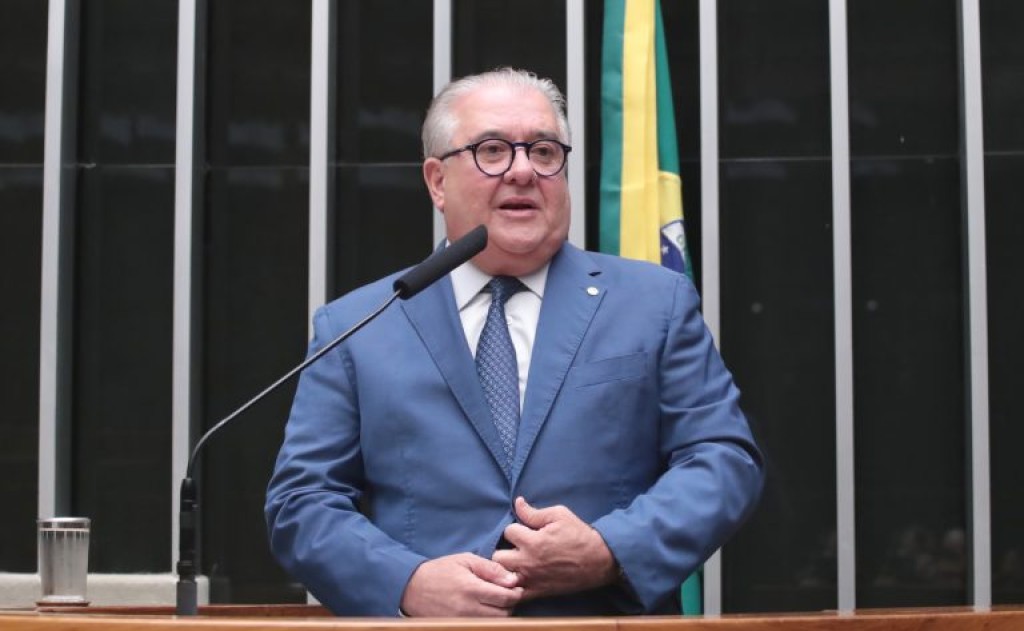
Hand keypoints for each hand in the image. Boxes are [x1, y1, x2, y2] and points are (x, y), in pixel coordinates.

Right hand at [399, 552, 522, 616]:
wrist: (412, 588)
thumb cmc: (440, 571)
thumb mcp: (465, 560)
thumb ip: (491, 569)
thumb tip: (513, 580)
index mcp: (471, 589)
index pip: (506, 598)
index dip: (516, 593)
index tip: (516, 587)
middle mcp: (468, 609)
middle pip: (504, 614)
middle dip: (510, 604)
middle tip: (506, 594)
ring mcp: (463, 622)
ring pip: (495, 624)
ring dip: (500, 614)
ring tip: (495, 602)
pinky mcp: (458, 627)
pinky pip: (482, 627)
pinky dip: (488, 621)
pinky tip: (484, 610)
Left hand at [492, 497, 618, 599]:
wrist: (599, 561)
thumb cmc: (580, 535)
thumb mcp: (559, 515)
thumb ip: (534, 512)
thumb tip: (517, 502)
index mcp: (533, 541)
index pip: (508, 531)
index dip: (517, 528)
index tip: (526, 530)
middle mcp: (528, 562)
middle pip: (498, 556)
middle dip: (506, 549)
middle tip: (517, 548)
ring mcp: (531, 579)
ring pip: (502, 576)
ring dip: (506, 568)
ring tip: (516, 563)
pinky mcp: (537, 592)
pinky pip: (514, 595)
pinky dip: (512, 587)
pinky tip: (517, 579)